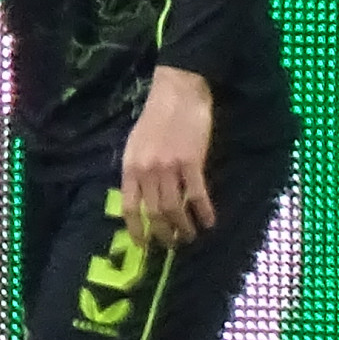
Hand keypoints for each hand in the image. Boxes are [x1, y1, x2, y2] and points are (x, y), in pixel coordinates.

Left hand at [120, 66, 216, 247]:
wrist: (178, 94)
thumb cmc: (155, 119)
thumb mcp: (135, 145)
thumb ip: (136, 171)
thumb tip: (139, 199)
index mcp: (130, 167)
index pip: (129, 207)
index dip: (136, 229)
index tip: (143, 245)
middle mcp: (147, 171)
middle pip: (154, 212)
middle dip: (163, 233)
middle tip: (172, 244)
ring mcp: (169, 167)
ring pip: (175, 208)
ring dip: (184, 227)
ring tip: (190, 236)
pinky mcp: (192, 162)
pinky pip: (197, 195)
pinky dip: (203, 212)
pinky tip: (209, 221)